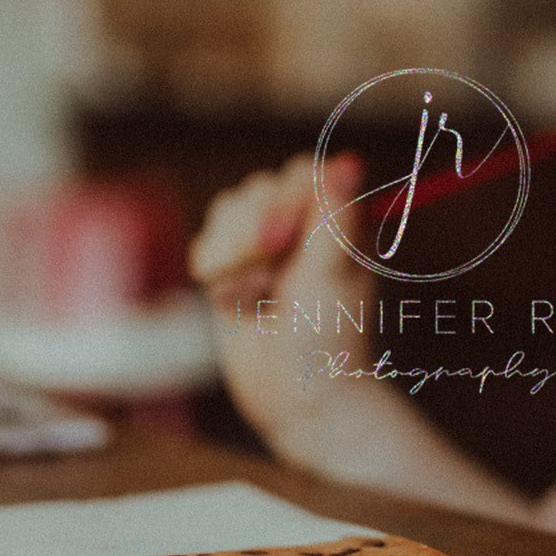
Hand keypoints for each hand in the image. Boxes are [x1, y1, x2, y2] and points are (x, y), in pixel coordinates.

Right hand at [190, 152, 374, 452]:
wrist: (296, 394)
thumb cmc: (328, 336)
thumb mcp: (333, 272)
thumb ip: (335, 214)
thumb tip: (350, 160)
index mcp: (335, 221)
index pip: (298, 173)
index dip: (283, 197)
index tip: (284, 237)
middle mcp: (299, 228)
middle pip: (257, 189)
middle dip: (254, 232)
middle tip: (270, 279)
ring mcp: (262, 248)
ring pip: (226, 213)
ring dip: (234, 255)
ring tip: (258, 295)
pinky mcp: (231, 271)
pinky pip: (205, 245)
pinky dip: (215, 272)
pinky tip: (236, 303)